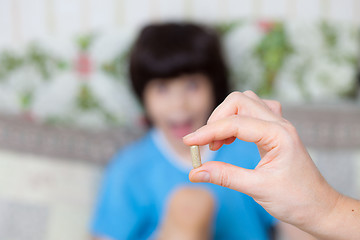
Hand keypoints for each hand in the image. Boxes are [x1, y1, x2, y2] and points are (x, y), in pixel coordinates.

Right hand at [183, 91, 358, 238]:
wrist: (319, 207)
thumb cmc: (296, 199)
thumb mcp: (257, 189)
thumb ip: (224, 176)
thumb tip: (195, 171)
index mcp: (278, 135)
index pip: (235, 123)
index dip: (208, 131)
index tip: (189, 143)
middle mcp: (279, 123)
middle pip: (240, 101)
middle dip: (217, 118)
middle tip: (206, 144)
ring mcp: (278, 124)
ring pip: (246, 102)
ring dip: (226, 117)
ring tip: (218, 143)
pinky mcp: (275, 131)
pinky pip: (252, 113)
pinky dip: (236, 121)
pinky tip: (231, 139)